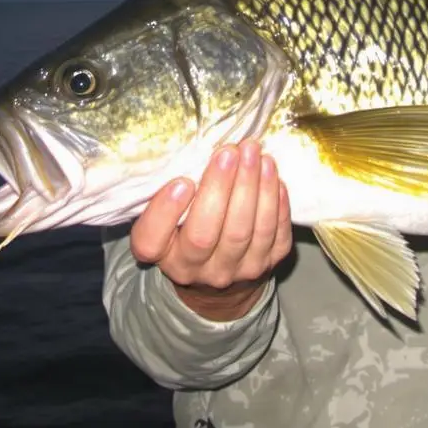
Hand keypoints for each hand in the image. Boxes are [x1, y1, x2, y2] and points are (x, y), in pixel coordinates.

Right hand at [130, 139, 292, 319]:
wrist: (222, 277)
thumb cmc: (190, 232)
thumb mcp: (168, 219)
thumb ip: (168, 196)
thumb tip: (190, 155)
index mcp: (163, 256)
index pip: (151, 242)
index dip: (165, 212)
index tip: (182, 181)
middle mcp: (195, 271)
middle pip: (206, 234)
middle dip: (220, 187)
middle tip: (230, 151)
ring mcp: (234, 271)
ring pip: (246, 233)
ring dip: (254, 189)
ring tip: (256, 155)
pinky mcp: (267, 265)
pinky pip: (275, 235)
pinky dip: (276, 203)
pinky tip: (272, 175)